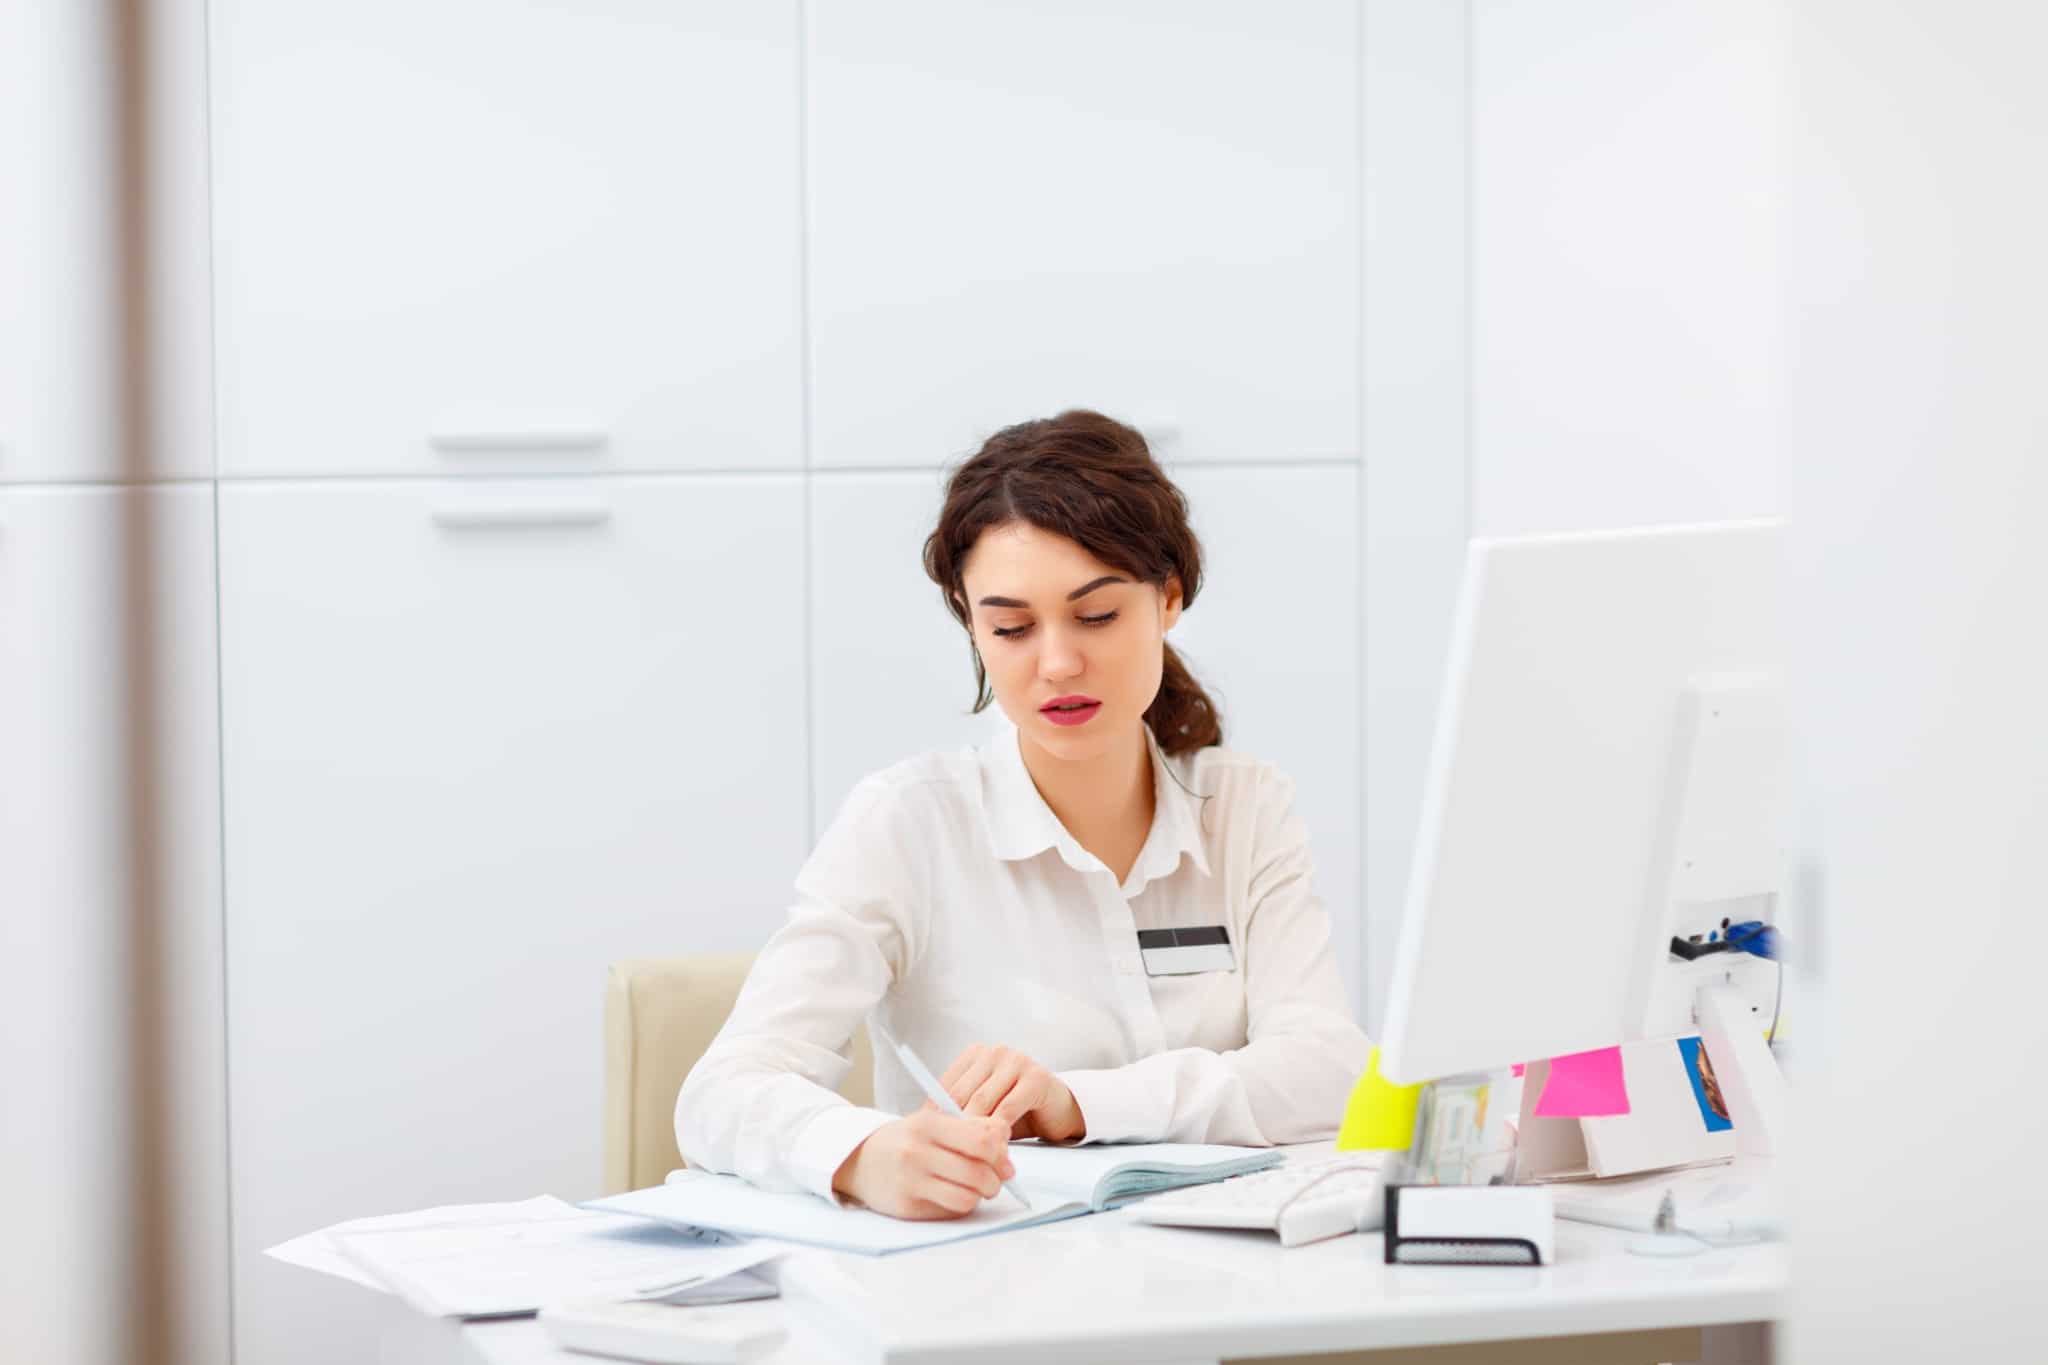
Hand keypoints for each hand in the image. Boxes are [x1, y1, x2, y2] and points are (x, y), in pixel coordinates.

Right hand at [830, 1109, 1014, 1220]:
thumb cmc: (906, 1139)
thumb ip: (972, 1126)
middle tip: (996, 1179)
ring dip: (981, 1196)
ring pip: (968, 1198)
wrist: (859, 1159)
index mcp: (928, 1123)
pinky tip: (955, 1195)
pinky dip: (961, 1205)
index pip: (983, 1141)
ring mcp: (910, 1182)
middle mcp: (917, 1152)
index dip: (1001, 1152)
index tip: (1003, 1157)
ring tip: (977, 1188)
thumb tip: (1005, 1139)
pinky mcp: (907, 1207)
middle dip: (997, 1180)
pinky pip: (951, 1212)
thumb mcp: (934, 1122)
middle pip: (979, 1173)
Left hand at [940, 1043, 1086, 1143]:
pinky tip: (993, 1147)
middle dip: (954, 1126)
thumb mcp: (983, 1107)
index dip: (935, 1113)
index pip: (947, 1084)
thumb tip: (925, 1125)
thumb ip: (960, 1109)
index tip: (927, 1137)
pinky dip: (998, 1130)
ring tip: (968, 1155)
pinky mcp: (1036, 1077)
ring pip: (984, 1102)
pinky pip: (1008, 1108)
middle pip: (964, 1094)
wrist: (1057, 1109)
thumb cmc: (1015, 1109)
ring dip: (975, 1131)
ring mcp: (1017, 1061)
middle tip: (946, 1152)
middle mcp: (995, 1052)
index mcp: (976, 1054)